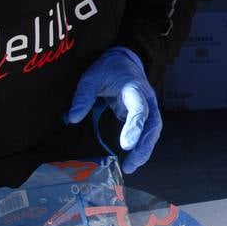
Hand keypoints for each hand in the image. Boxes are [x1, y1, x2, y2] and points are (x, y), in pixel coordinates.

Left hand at [65, 47, 162, 173]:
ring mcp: (148, 106)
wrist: (125, 59)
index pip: (140, 110)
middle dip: (144, 146)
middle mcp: (146, 98)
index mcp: (134, 88)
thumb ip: (83, 96)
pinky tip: (133, 158)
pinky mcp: (144, 113)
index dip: (134, 128)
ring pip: (153, 129)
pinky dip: (143, 144)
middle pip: (152, 124)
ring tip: (132, 166)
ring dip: (145, 148)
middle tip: (131, 164)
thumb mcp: (91, 77)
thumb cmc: (108, 68)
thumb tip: (74, 119)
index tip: (126, 146)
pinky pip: (147, 130)